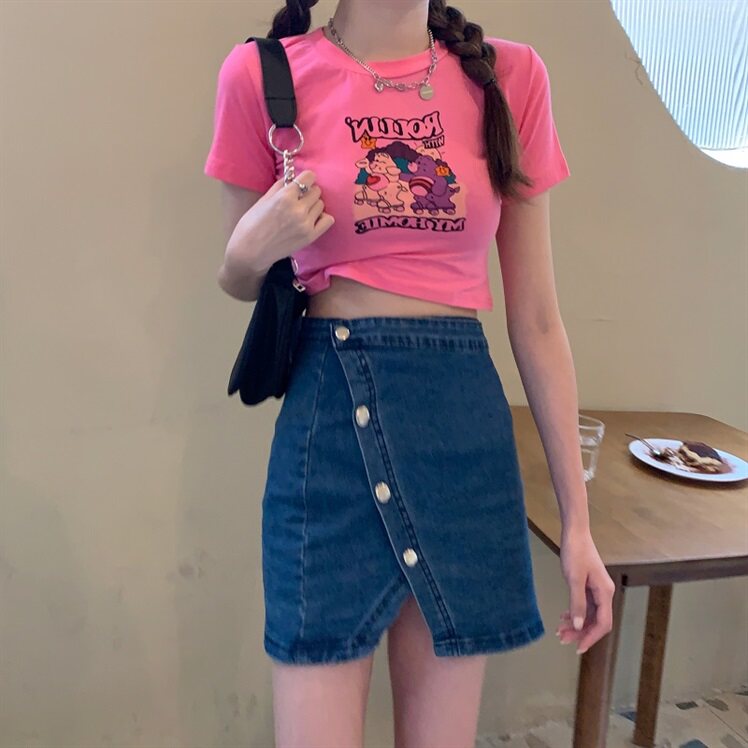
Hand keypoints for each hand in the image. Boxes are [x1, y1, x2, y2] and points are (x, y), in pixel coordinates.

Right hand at [226, 169, 334, 272]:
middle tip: (300, 199)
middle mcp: (298, 209)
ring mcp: (306, 224)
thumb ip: (280, 187)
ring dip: (314, 205)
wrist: (250, 252)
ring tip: (303, 211)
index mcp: (285, 197)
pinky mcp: (310, 236)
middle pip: (316, 191)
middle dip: (308, 192)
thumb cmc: (251, 225)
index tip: (302, 183)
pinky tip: (312, 219)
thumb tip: (292, 178)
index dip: (306, 178)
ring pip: (321, 204)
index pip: (308, 177)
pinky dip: (322, 217)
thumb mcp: (263, 200)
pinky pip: (328, 220)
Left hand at [557, 526, 615, 653]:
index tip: (578, 648)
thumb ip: (577, 603)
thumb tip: (579, 626)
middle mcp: (604, 593)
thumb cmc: (575, 552)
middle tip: (562, 639)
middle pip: (596, 621)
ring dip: (576, 624)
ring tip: (559, 631)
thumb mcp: (574, 579)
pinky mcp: (589, 585)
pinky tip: (564, 617)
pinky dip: (575, 613)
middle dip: (580, 632)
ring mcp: (597, 589)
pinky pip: (585, 605)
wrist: (574, 533)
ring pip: (589, 614)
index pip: (603, 624)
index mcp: (605, 593)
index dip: (591, 637)